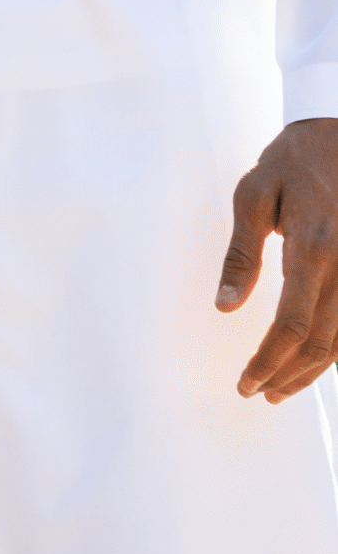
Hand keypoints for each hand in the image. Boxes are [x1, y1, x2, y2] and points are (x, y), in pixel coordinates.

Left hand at [217, 118, 337, 400]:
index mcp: (312, 245)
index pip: (292, 324)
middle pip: (322, 342)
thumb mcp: (252, 195)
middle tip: (258, 392)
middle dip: (288, 374)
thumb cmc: (292, 161)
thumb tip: (225, 307)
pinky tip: (315, 359)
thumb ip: (241, 253)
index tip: (245, 383)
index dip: (268, 361)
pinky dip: (336, 348)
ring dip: (313, 370)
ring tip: (283, 387)